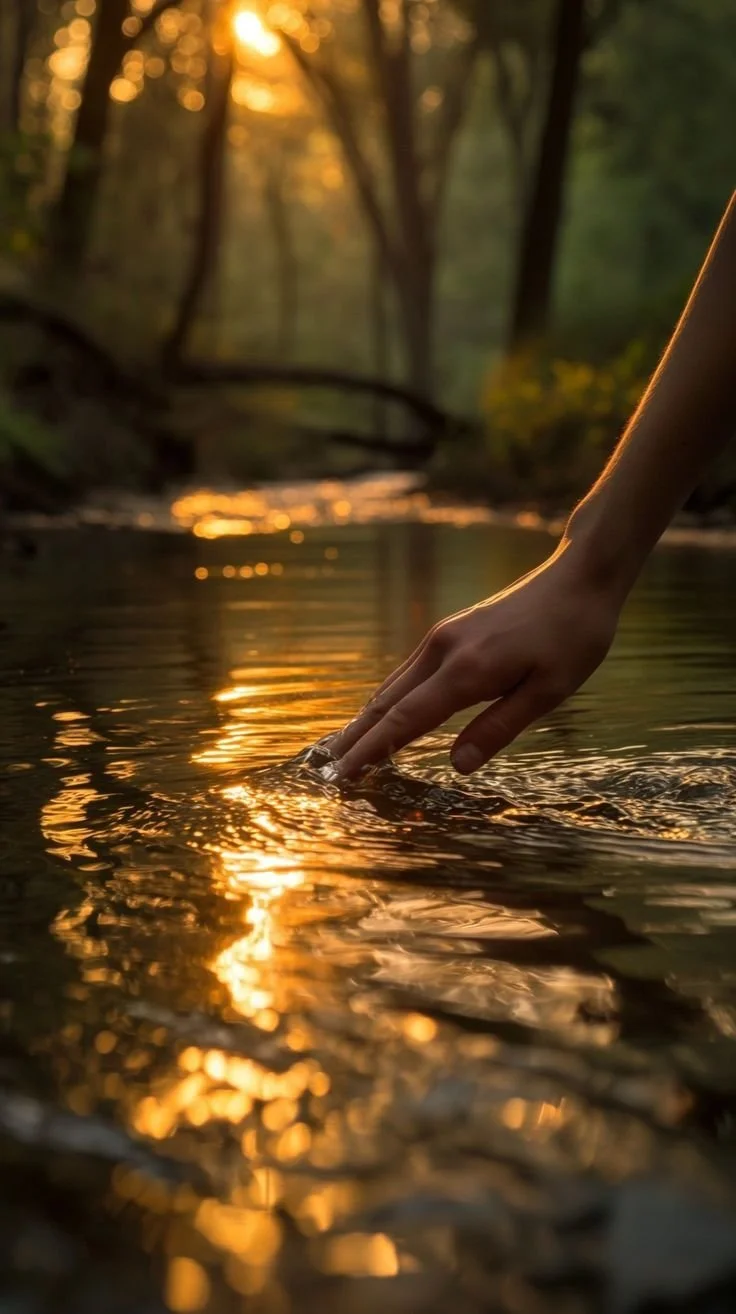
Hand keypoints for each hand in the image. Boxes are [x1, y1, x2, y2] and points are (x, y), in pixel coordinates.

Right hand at [331, 544, 622, 778]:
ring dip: (367, 719)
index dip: (369, 751)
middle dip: (355, 738)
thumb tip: (455, 766)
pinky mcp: (450, 631)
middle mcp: (443, 650)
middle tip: (327, 772)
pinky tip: (384, 714)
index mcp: (466, 670)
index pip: (403, 719)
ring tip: (344, 748)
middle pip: (385, 702)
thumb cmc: (574, 636)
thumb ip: (498, 728)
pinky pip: (408, 673)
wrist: (580, 576)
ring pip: (393, 685)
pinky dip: (388, 699)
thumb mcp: (549, 691)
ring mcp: (443, 637)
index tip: (341, 776)